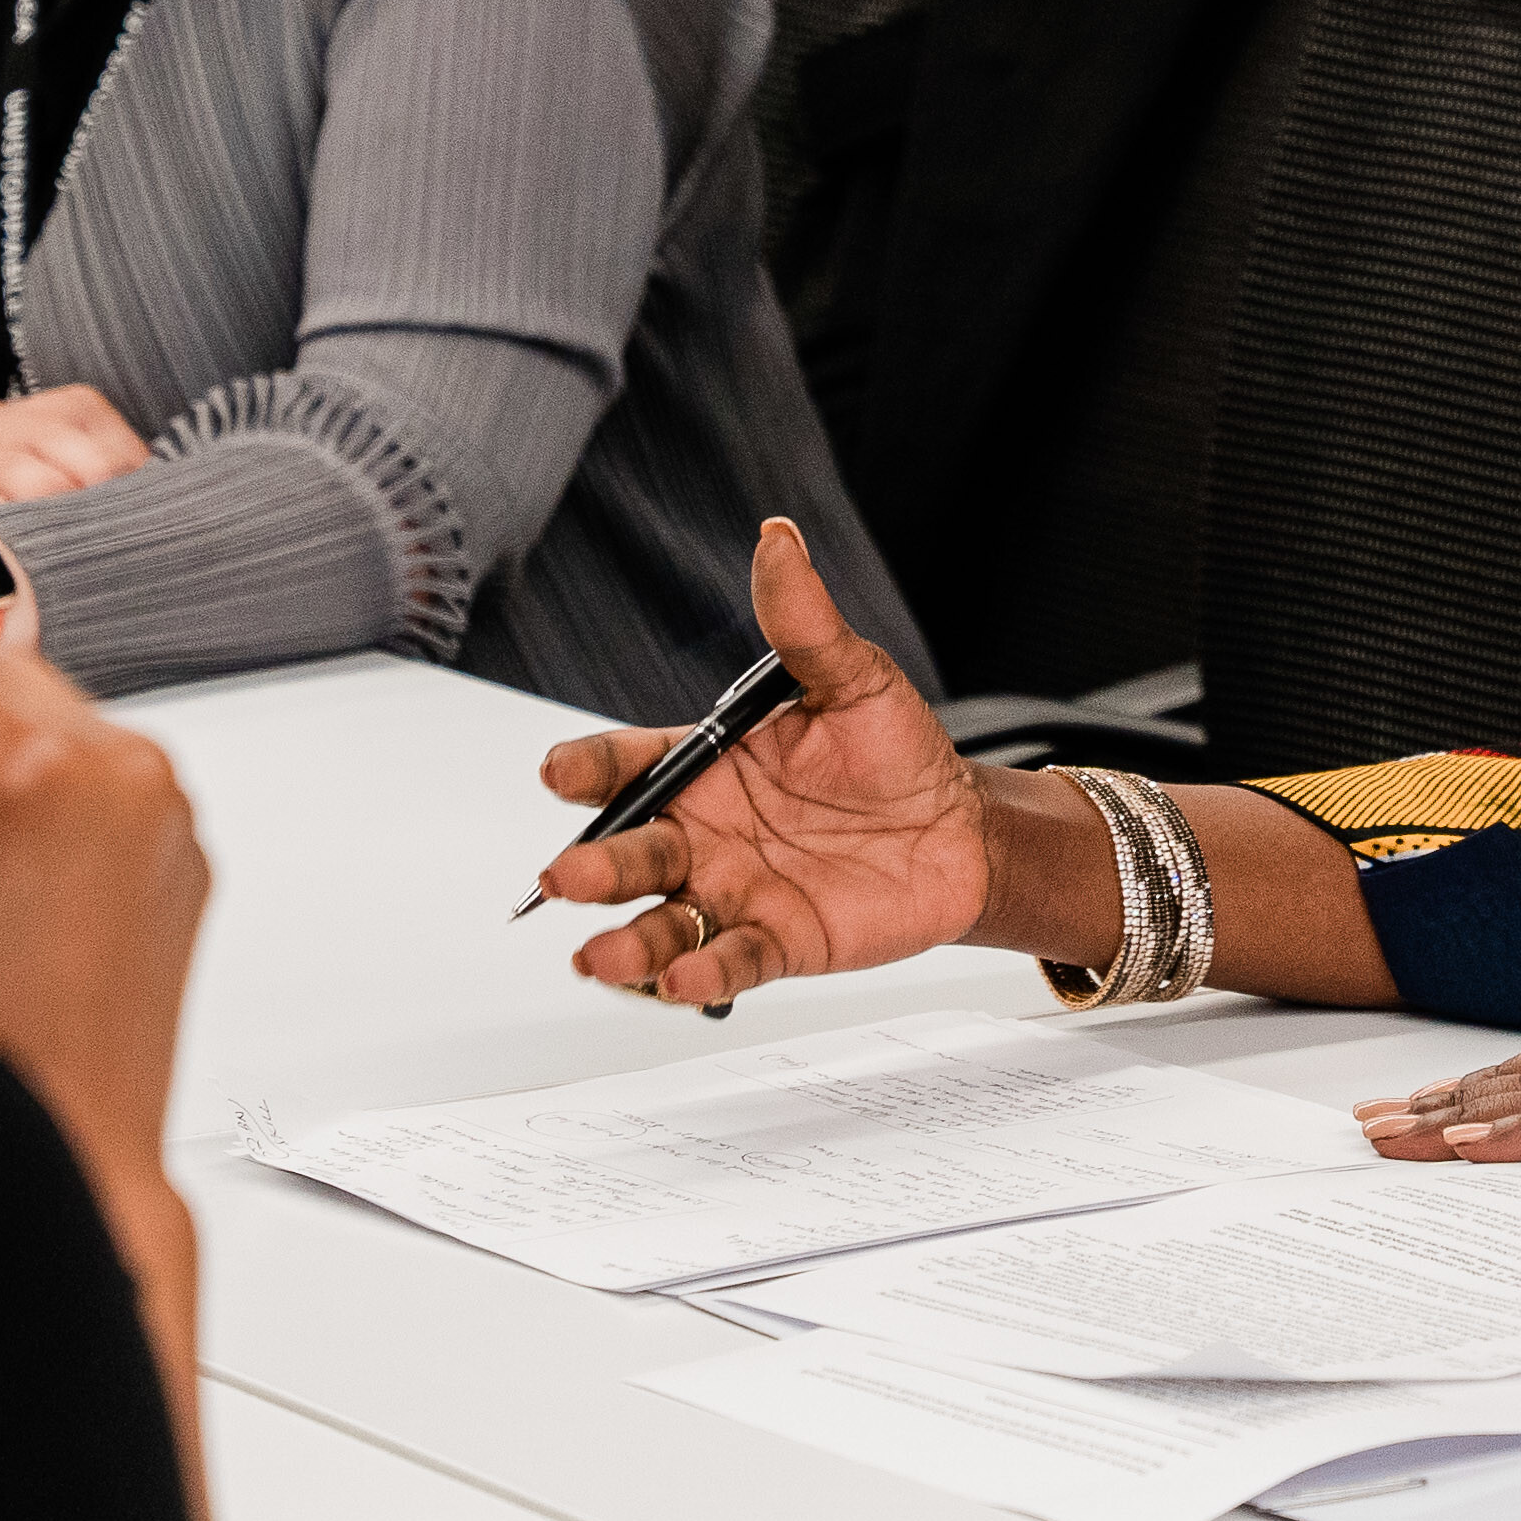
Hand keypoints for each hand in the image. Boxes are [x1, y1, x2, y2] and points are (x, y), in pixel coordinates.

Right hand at [535, 518, 977, 1011]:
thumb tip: (778, 541)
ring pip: (662, 922)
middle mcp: (702, 835)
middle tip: (566, 876)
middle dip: (594, 867)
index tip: (559, 773)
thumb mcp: (852, 678)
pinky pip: (730, 964)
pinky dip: (703, 976)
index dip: (587, 771)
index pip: (627, 768)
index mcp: (704, 767)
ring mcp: (733, 893)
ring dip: (625, 941)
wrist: (961, 827)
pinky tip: (684, 979)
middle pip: (632, 853)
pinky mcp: (778, 942)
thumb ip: (804, 622)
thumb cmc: (893, 752)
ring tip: (596, 955)